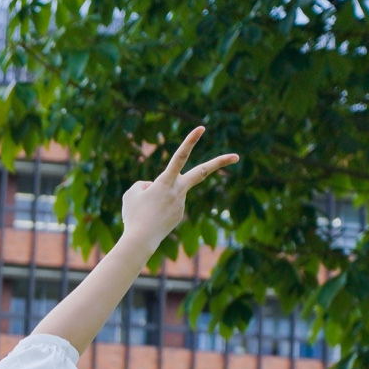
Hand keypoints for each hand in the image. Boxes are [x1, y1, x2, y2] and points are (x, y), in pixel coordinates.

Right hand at [120, 126, 236, 248]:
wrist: (141, 240)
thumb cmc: (134, 215)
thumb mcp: (131, 194)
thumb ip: (144, 184)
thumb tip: (154, 185)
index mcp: (166, 182)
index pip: (180, 157)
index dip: (190, 142)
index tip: (201, 128)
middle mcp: (178, 191)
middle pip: (201, 172)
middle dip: (219, 163)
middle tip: (237, 156)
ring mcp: (181, 203)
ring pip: (167, 193)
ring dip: (155, 200)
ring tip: (146, 213)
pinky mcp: (179, 214)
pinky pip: (166, 205)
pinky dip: (156, 210)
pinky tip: (151, 219)